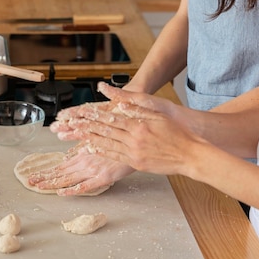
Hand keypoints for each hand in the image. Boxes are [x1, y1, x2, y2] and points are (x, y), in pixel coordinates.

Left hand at [27, 144, 134, 195]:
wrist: (135, 140)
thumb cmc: (118, 141)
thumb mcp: (99, 143)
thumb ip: (84, 149)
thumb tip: (71, 154)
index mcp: (83, 154)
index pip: (60, 165)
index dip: (46, 171)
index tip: (34, 176)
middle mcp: (85, 162)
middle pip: (60, 172)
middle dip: (44, 177)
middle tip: (29, 182)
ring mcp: (93, 170)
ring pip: (68, 179)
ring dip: (52, 183)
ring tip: (38, 187)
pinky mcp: (104, 177)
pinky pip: (86, 186)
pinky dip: (73, 189)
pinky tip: (62, 193)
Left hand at [62, 83, 203, 176]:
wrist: (190, 154)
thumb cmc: (177, 131)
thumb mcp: (156, 110)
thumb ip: (134, 103)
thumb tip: (114, 96)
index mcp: (138, 125)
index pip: (109, 118)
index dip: (91, 115)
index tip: (77, 112)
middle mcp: (133, 139)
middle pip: (103, 131)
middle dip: (83, 127)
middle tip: (67, 125)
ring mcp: (134, 153)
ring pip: (105, 144)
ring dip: (87, 139)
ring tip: (72, 135)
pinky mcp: (136, 163)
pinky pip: (114, 156)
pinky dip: (101, 151)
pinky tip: (90, 148)